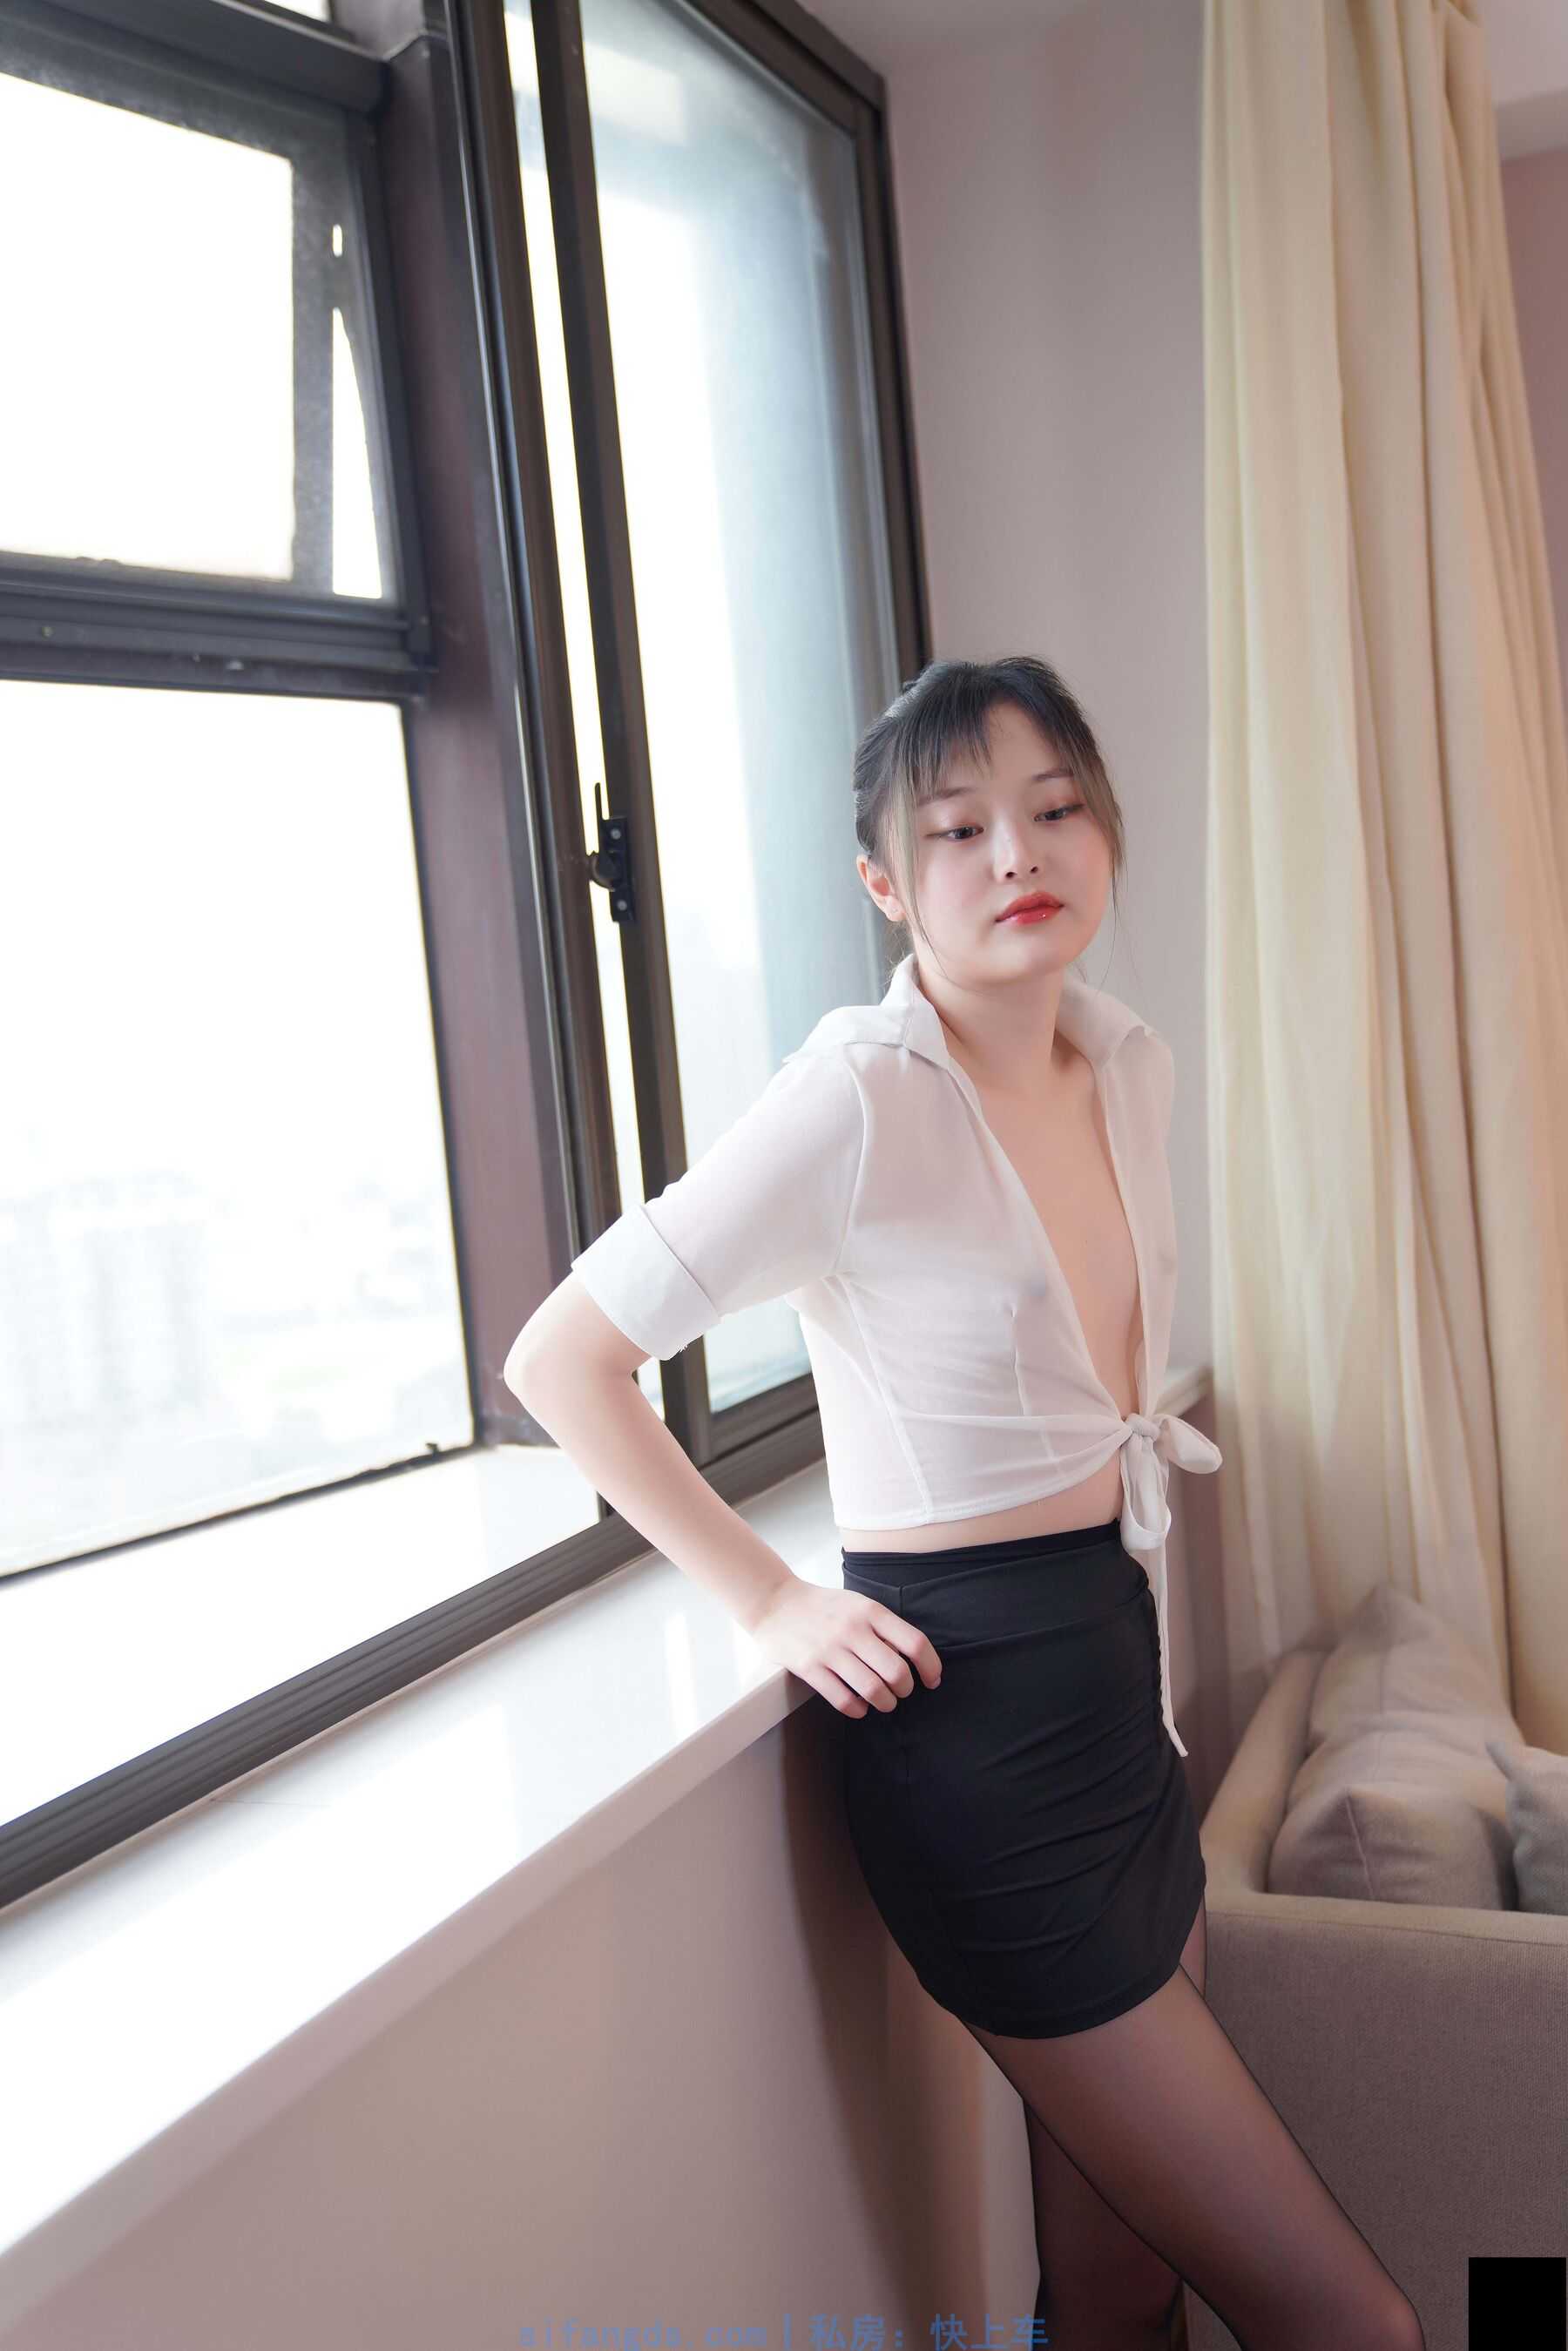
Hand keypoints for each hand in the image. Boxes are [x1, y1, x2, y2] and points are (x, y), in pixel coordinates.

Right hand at [747, 1577, 941, 1717]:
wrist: (775, 1602)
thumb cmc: (824, 1607)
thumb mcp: (858, 1604)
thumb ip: (883, 1627)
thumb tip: (911, 1660)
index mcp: (870, 1611)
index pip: (914, 1642)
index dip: (931, 1666)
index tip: (932, 1680)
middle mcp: (852, 1629)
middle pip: (897, 1672)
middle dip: (905, 1689)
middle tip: (902, 1691)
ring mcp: (830, 1649)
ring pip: (873, 1690)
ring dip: (885, 1703)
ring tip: (884, 1702)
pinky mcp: (809, 1668)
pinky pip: (844, 1700)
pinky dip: (858, 1710)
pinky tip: (859, 1706)